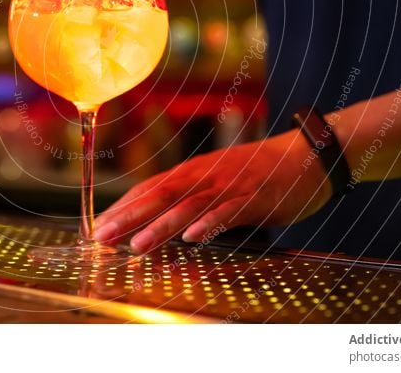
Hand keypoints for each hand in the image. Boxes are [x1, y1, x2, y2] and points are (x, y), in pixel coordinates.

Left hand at [93, 129, 331, 253]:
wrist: (304, 156)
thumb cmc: (256, 174)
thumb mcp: (216, 182)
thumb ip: (189, 198)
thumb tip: (159, 221)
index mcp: (192, 174)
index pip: (148, 189)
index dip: (122, 208)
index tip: (96, 227)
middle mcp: (204, 176)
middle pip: (159, 196)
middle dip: (128, 217)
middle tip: (100, 237)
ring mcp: (228, 186)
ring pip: (188, 206)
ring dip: (161, 226)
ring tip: (136, 245)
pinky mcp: (253, 197)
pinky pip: (228, 212)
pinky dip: (210, 223)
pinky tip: (192, 237)